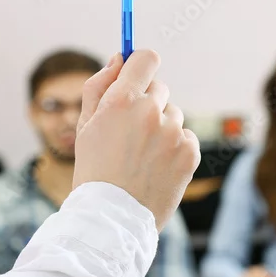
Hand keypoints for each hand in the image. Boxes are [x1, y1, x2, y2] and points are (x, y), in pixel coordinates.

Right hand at [72, 50, 200, 231]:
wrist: (112, 218)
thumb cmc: (94, 171)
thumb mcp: (85, 126)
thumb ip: (99, 86)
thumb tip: (119, 58)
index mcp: (121, 100)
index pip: (145, 59)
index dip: (141, 64)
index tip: (137, 74)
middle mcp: (150, 111)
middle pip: (159, 88)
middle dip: (146, 103)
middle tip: (130, 133)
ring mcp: (173, 132)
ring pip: (172, 115)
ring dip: (161, 128)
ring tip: (141, 156)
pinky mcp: (190, 151)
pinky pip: (186, 136)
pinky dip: (175, 148)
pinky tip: (156, 167)